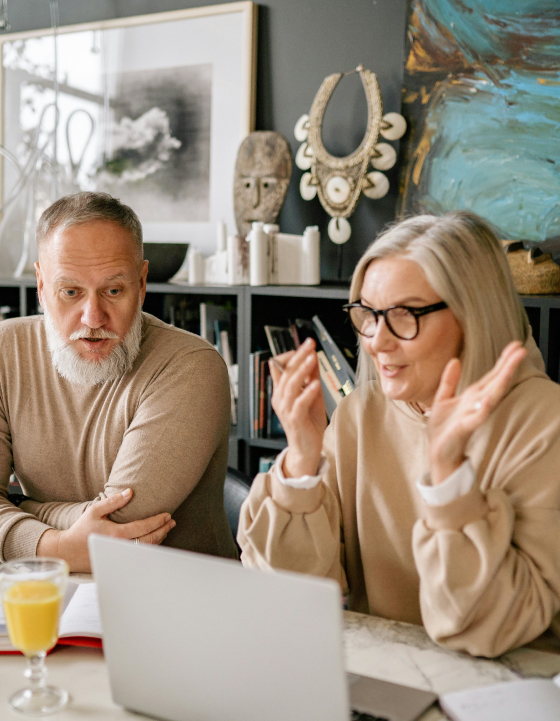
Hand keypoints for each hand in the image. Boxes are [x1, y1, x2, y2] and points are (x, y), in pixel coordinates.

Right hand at [36, 489, 175, 571]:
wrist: (68, 551)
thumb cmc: (81, 529)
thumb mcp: (95, 511)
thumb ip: (113, 501)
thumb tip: (130, 492)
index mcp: (116, 534)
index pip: (144, 527)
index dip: (158, 521)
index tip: (167, 515)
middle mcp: (121, 547)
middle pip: (150, 540)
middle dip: (163, 530)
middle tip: (172, 521)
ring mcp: (121, 557)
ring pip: (146, 550)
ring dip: (159, 539)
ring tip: (167, 529)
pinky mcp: (119, 562)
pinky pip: (139, 555)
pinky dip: (150, 548)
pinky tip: (155, 540)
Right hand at [269, 338, 326, 477]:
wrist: (307, 449)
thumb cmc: (308, 423)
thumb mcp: (312, 396)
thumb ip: (311, 378)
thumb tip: (313, 357)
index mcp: (281, 392)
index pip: (280, 367)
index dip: (292, 354)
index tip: (307, 345)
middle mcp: (280, 399)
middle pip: (286, 372)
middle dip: (298, 356)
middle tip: (309, 344)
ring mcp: (285, 409)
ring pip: (291, 385)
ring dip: (302, 370)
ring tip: (312, 358)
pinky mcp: (294, 419)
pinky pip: (299, 403)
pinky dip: (307, 392)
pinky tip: (315, 383)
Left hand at [427, 341, 526, 484]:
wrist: (438, 452)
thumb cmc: (443, 428)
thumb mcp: (443, 399)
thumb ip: (450, 381)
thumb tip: (455, 360)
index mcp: (473, 396)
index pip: (491, 375)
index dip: (502, 360)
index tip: (515, 345)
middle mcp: (477, 404)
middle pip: (495, 382)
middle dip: (507, 366)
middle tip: (520, 349)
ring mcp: (473, 415)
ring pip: (491, 396)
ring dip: (501, 382)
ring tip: (511, 367)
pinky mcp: (466, 428)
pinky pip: (477, 417)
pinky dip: (484, 409)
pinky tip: (489, 400)